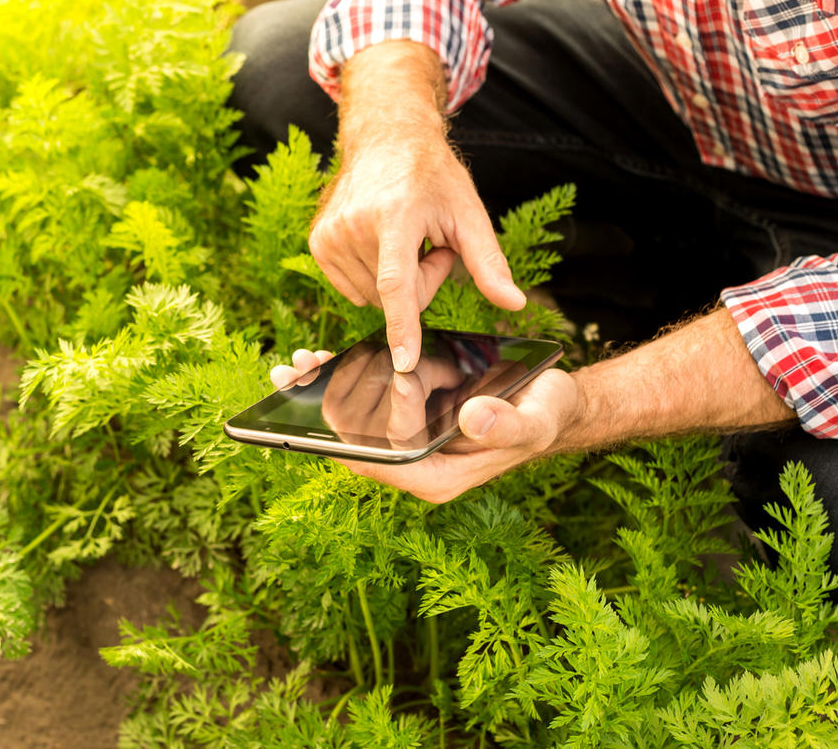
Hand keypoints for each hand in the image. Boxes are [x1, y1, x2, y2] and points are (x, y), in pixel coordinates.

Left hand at [272, 349, 579, 502]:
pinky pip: (364, 406)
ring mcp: (406, 443)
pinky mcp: (405, 420)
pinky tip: (322, 359)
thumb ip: (507, 425)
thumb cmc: (545, 415)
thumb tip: (473, 418)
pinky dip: (343, 381)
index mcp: (438, 477)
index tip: (333, 405)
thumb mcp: (535, 419)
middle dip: (319, 411)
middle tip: (290, 376)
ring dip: (321, 393)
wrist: (547, 405)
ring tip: (295, 364)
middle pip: (354, 445)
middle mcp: (414, 465)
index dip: (350, 438)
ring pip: (352, 424)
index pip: (382, 463)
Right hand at [310, 42, 526, 373]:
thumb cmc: (432, 176)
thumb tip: (515, 304)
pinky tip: (382, 244)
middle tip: (430, 244)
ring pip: (372, 298)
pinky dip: (373, 277)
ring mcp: (331, 234)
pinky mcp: (318, 243)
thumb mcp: (469, 212)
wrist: (386, 140)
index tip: (403, 361)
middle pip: (394, 296)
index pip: (397, 283)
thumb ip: (489, 263)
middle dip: (421, 282)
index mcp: (396, 214)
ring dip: (397, 281)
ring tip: (406, 239)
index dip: (403, 325)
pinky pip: (353, 290)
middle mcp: (355, 224)